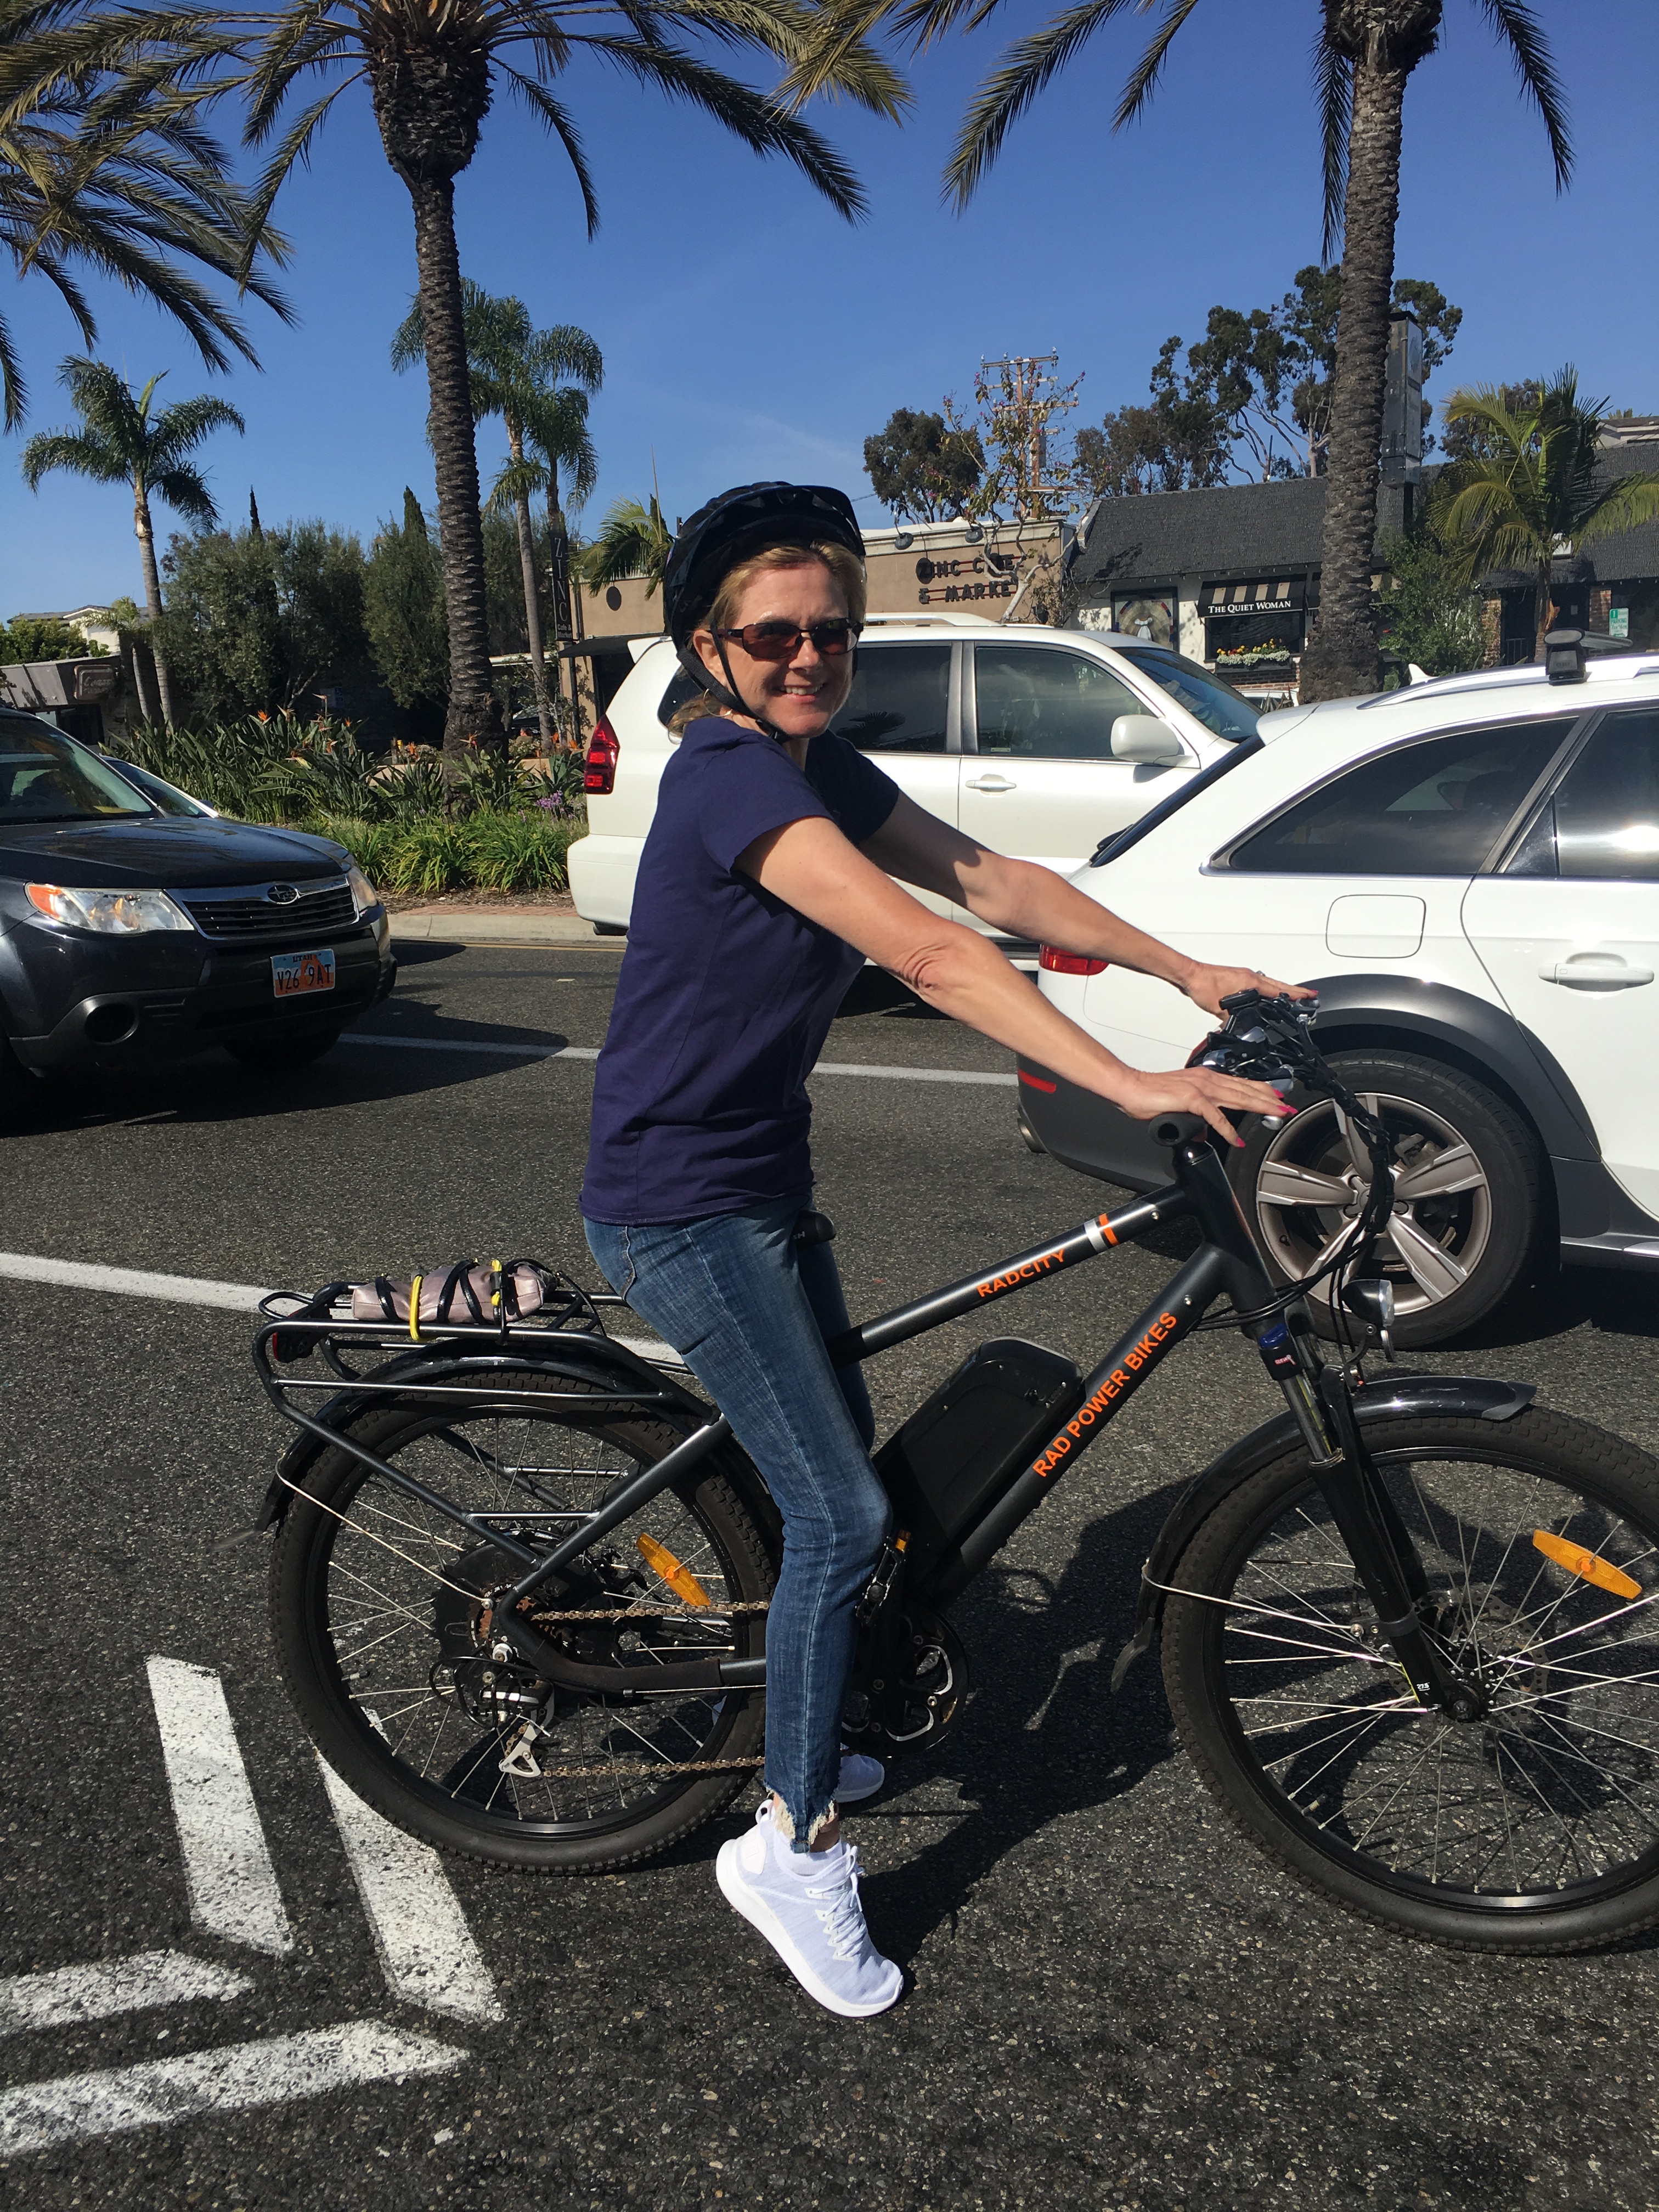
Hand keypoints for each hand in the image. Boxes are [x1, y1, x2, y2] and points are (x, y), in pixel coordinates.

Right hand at [1111, 1064, 1294, 1148]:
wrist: (1130, 1088)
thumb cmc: (1150, 1092)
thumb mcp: (1181, 1104)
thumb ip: (1196, 1115)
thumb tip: (1204, 1132)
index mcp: (1205, 1077)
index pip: (1240, 1083)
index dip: (1261, 1090)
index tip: (1276, 1097)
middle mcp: (1206, 1079)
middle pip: (1245, 1089)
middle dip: (1269, 1099)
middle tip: (1287, 1107)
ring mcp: (1200, 1088)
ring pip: (1238, 1097)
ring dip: (1259, 1107)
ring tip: (1276, 1114)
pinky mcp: (1191, 1099)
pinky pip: (1215, 1117)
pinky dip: (1227, 1130)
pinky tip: (1236, 1139)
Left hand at [1181, 964, 1315, 1018]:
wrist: (1189, 974)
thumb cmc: (1202, 985)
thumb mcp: (1220, 1009)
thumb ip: (1233, 1020)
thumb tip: (1239, 1028)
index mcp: (1251, 982)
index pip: (1279, 990)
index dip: (1296, 994)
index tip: (1310, 996)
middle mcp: (1250, 976)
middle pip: (1279, 985)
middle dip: (1295, 991)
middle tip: (1309, 995)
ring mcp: (1243, 976)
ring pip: (1269, 983)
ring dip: (1281, 989)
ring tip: (1291, 996)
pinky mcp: (1236, 978)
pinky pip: (1259, 983)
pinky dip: (1267, 989)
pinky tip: (1264, 996)